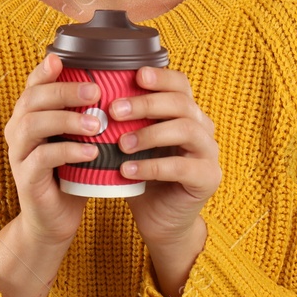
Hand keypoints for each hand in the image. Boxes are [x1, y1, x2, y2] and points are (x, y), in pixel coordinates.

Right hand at [2, 52, 104, 246]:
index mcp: (29, 115)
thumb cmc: (71, 173)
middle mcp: (18, 130)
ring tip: (98, 123)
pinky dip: (67, 152)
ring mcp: (18, 154)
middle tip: (96, 90)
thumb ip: (87, 114)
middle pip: (32, 99)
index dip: (44, 70)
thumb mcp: (79, 139)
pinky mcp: (25, 178)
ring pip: (33, 125)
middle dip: (64, 90)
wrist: (55, 220)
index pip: (33, 85)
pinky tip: (91, 152)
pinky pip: (41, 159)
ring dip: (67, 119)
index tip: (62, 58)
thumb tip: (121, 85)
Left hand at [114, 65, 221, 247]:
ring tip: (120, 144)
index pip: (180, 84)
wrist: (159, 221)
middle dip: (146, 103)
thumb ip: (122, 122)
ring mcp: (209, 153)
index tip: (136, 74)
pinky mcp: (208, 178)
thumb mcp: (130, 144)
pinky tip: (126, 170)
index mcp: (187, 113)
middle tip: (115, 110)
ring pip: (185, 129)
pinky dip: (150, 166)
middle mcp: (203, 128)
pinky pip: (180, 166)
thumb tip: (87, 95)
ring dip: (149, 133)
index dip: (161, 76)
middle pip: (181, 103)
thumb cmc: (142, 176)